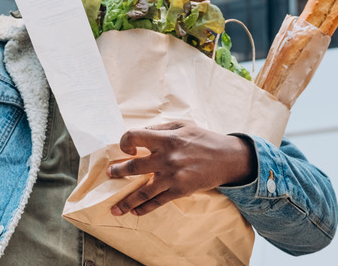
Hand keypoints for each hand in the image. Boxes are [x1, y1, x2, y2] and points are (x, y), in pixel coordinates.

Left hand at [106, 122, 256, 216]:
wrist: (227, 158)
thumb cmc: (203, 139)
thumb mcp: (182, 125)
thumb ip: (159, 129)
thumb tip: (138, 137)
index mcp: (165, 138)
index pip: (133, 136)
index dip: (125, 142)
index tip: (127, 149)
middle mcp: (166, 157)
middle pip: (133, 167)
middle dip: (117, 172)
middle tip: (110, 174)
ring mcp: (172, 176)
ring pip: (142, 191)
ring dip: (126, 201)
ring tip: (114, 208)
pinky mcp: (180, 190)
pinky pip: (158, 202)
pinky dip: (144, 208)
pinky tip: (135, 212)